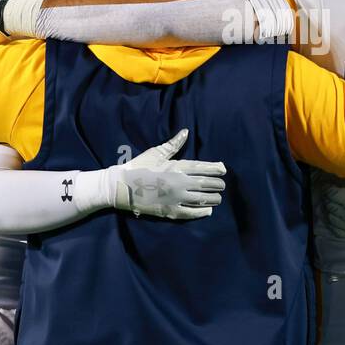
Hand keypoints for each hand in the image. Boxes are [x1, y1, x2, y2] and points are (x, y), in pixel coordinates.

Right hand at [110, 129, 226, 219]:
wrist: (120, 187)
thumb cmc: (138, 167)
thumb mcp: (155, 153)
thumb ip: (173, 144)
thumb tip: (186, 132)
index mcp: (176, 167)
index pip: (202, 168)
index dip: (215, 169)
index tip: (223, 169)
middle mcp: (180, 183)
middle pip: (206, 184)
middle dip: (217, 185)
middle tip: (221, 185)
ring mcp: (176, 198)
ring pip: (202, 199)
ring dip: (213, 198)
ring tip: (217, 198)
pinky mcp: (171, 212)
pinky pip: (192, 213)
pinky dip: (202, 212)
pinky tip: (208, 210)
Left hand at [317, 177, 344, 245]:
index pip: (332, 193)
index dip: (328, 187)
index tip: (328, 184)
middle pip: (330, 205)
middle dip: (328, 197)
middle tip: (330, 192)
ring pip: (331, 217)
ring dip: (329, 209)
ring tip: (331, 204)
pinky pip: (336, 229)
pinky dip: (332, 222)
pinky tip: (334, 217)